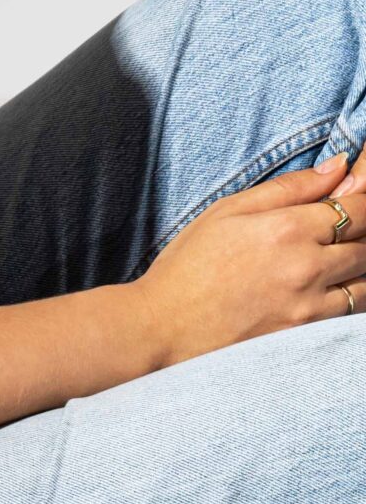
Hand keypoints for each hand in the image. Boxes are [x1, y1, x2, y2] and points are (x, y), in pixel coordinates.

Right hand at [140, 154, 365, 367]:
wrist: (157, 330)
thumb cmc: (186, 268)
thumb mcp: (229, 210)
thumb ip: (289, 187)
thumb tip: (339, 166)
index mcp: (289, 227)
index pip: (359, 207)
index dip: (363, 201)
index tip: (354, 201)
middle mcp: (305, 266)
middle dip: (363, 235)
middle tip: (344, 236)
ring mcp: (305, 306)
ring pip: (365, 285)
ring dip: (360, 271)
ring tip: (342, 265)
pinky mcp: (299, 338)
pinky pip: (347, 316)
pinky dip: (350, 301)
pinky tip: (332, 293)